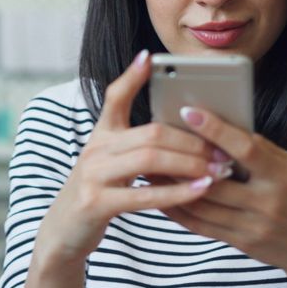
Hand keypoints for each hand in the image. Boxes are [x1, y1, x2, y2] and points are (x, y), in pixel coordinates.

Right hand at [32, 51, 222, 269]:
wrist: (63, 231)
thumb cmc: (97, 193)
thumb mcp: (109, 161)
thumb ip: (135, 144)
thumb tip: (179, 130)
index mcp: (100, 135)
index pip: (115, 97)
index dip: (132, 76)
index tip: (150, 57)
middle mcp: (95, 149)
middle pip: (150, 133)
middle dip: (192, 140)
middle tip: (223, 150)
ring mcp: (93, 175)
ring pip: (150, 159)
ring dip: (190, 164)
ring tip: (218, 170)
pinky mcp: (96, 203)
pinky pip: (144, 195)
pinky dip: (178, 192)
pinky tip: (201, 190)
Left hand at [159, 107, 286, 274]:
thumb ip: (255, 149)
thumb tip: (215, 124)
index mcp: (281, 175)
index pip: (245, 149)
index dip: (216, 129)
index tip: (188, 111)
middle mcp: (268, 202)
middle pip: (214, 180)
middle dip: (180, 162)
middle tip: (152, 142)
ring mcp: (253, 226)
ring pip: (201, 204)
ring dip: (170, 186)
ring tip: (149, 167)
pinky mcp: (240, 242)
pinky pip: (199, 225)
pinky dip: (176, 209)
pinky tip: (160, 195)